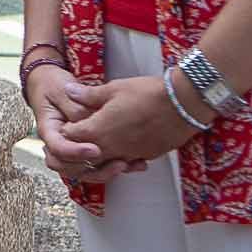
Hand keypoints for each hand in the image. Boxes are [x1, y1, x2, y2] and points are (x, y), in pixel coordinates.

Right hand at [24, 66, 127, 185]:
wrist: (54, 84)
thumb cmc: (54, 85)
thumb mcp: (61, 89)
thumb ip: (75, 106)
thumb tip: (88, 120)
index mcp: (50, 130)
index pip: (58, 149)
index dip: (75, 152)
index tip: (95, 149)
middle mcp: (60, 144)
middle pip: (70, 168)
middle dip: (93, 169)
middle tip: (115, 162)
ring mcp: (73, 148)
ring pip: (85, 171)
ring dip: (105, 172)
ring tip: (125, 165)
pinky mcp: (87, 148)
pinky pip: (98, 165)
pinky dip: (114, 167)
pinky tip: (133, 163)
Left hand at [57, 74, 204, 167]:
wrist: (183, 104)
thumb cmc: (147, 93)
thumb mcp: (114, 88)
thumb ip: (88, 95)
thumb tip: (68, 91)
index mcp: (96, 130)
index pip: (68, 136)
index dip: (67, 128)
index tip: (70, 121)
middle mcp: (109, 148)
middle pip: (83, 155)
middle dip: (78, 146)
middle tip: (81, 134)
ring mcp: (128, 155)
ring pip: (104, 163)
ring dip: (100, 155)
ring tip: (101, 142)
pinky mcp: (144, 157)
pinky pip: (126, 162)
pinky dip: (121, 157)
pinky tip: (124, 146)